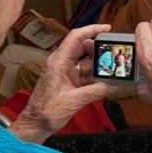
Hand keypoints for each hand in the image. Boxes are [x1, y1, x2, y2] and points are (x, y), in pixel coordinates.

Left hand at [12, 23, 117, 141]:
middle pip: (83, 48)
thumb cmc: (46, 112)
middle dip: (100, 50)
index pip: (75, 38)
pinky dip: (97, 77)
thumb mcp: (74, 100)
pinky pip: (86, 75)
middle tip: (115, 54)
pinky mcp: (70, 82)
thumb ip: (97, 91)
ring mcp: (66, 73)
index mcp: (58, 63)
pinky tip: (107, 82)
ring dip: (100, 66)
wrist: (36, 124)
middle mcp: (61, 64)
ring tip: (114, 70)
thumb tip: (115, 85)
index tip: (107, 28)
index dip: (91, 30)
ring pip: (87, 62)